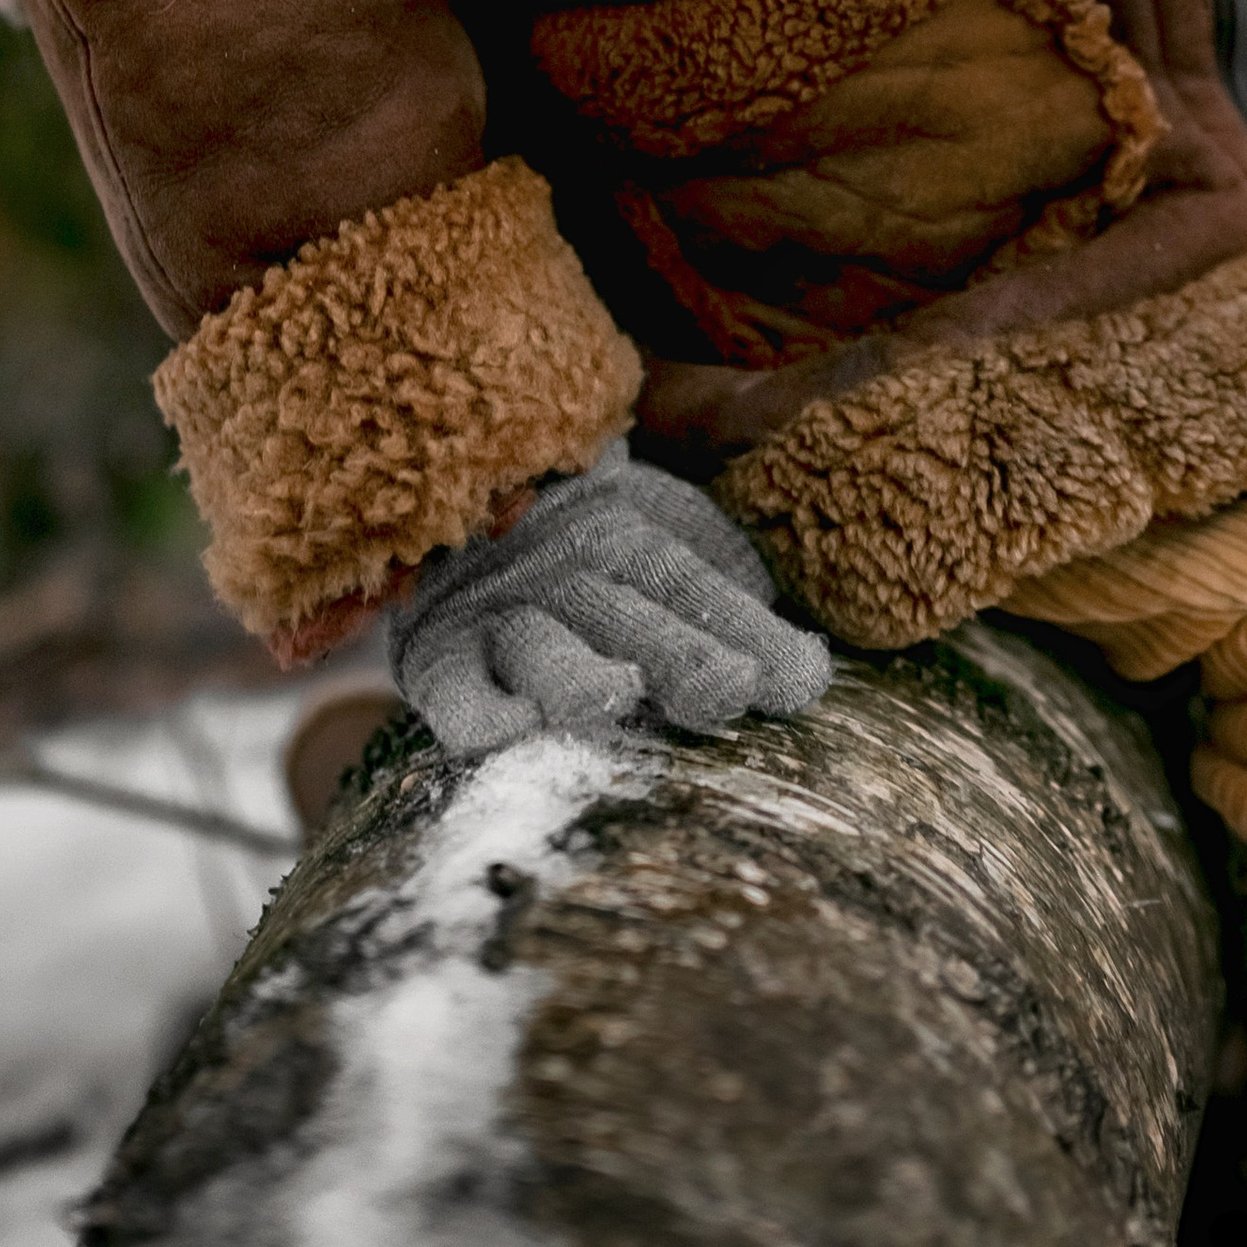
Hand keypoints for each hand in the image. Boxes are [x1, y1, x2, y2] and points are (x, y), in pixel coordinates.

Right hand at [387, 440, 830, 758]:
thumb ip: (732, 609)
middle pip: (627, 611)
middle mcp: (565, 572)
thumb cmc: (589, 562)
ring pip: (540, 642)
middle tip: (730, 686)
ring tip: (615, 696)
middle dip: (680, 650)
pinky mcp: (439, 661)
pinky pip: (451, 689)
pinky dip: (476, 712)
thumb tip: (808, 675)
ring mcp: (498, 617)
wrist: (458, 517)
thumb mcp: (665, 551)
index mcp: (631, 540)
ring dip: (578, 671)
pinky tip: (509, 729)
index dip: (746, 627)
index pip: (696, 586)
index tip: (799, 677)